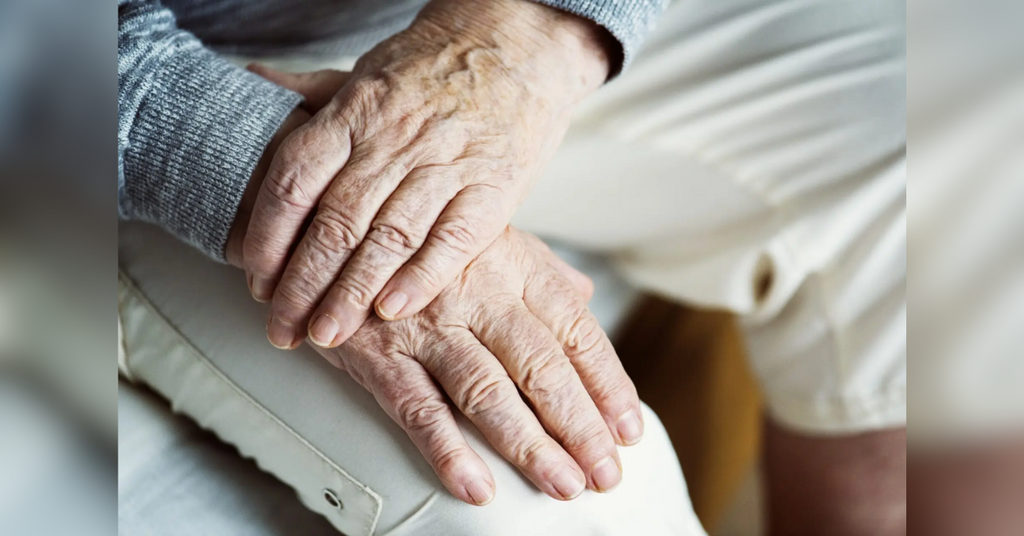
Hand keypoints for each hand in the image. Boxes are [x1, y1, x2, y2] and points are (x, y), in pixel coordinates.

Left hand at [240, 0, 614, 349]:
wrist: (517, 44)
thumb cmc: (437, 66)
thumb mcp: (367, 71)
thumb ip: (314, 92)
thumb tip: (256, 82)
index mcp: (355, 112)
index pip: (295, 182)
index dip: (269, 237)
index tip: (258, 281)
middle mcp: (395, 140)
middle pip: (335, 223)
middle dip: (303, 285)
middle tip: (284, 328)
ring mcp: (446, 164)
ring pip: (388, 239)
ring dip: (352, 294)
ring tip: (327, 334)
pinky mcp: (492, 187)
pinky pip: (452, 240)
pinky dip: (420, 277)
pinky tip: (393, 310)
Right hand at [315, 227, 642, 503]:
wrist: (333, 229)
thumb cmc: (420, 240)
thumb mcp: (487, 236)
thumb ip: (539, 271)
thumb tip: (586, 296)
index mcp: (514, 265)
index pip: (576, 330)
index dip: (607, 382)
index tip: (628, 428)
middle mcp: (478, 293)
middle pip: (541, 367)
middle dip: (580, 426)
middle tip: (605, 471)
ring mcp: (427, 325)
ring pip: (488, 392)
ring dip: (529, 446)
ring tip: (561, 484)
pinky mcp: (379, 354)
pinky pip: (418, 409)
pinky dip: (448, 452)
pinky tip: (477, 486)